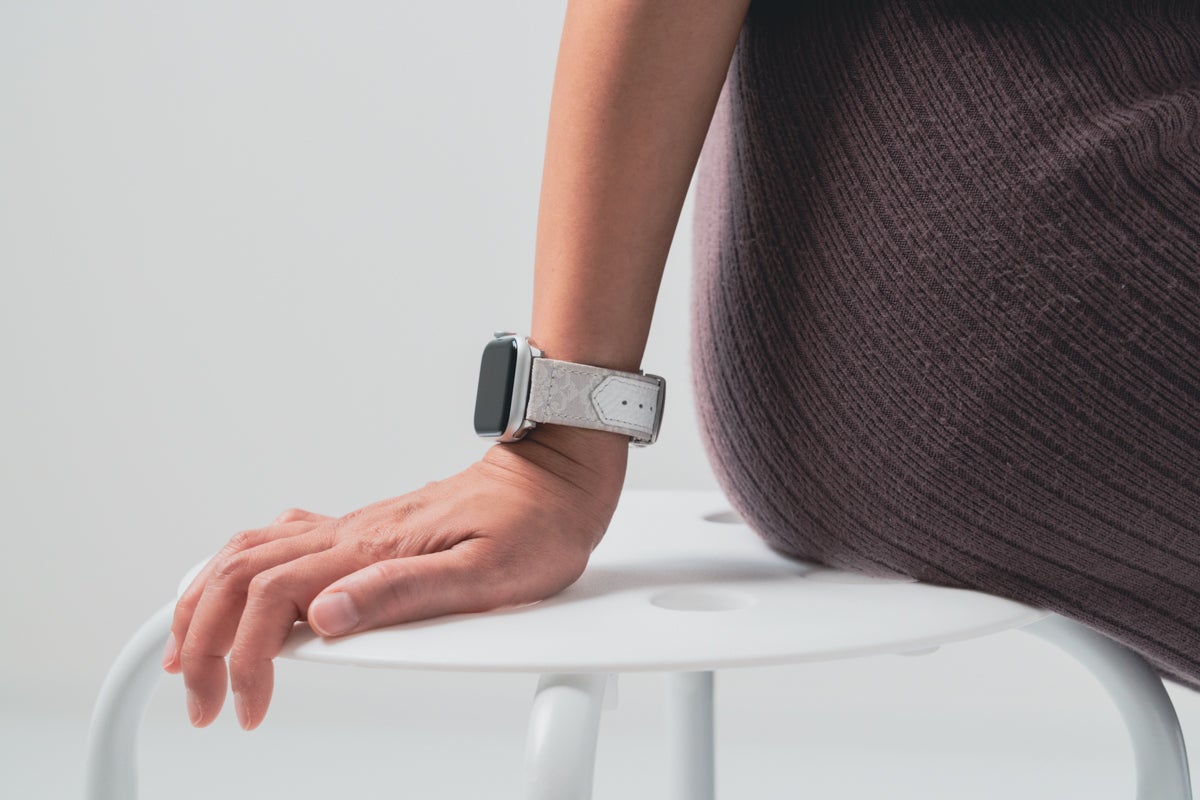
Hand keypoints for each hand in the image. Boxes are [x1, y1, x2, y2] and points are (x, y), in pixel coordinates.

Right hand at [160, 424, 627, 729]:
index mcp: (370, 549)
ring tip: (187, 651)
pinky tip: (232, 590)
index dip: (241, 660)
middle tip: (199, 699)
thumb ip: (402, 594)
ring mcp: (351, 527)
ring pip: (245, 552)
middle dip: (198, 639)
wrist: (553, 476)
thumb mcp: (485, 572)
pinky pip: (275, 538)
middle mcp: (348, 533)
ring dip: (202, 600)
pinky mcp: (363, 528)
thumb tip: (323, 616)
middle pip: (236, 576)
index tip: (244, 708)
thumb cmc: (533, 524)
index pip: (270, 602)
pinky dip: (233, 569)